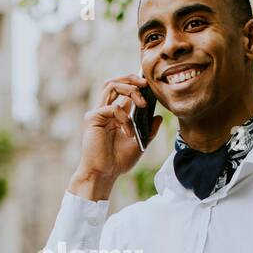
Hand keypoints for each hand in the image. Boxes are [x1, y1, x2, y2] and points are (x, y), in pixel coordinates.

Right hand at [68, 75, 162, 199]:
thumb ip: (149, 130)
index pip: (123, 90)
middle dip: (132, 79)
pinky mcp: (93, 118)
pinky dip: (124, 117)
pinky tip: (128, 132)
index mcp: (115, 114)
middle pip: (115, 82)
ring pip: (111, 86)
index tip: (150, 86)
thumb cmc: (119, 161)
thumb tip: (159, 117)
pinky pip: (112, 107)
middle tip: (146, 84)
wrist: (105, 173)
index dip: (135, 83)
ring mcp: (98, 113)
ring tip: (142, 103)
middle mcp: (105, 110)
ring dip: (129, 90)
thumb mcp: (140, 143)